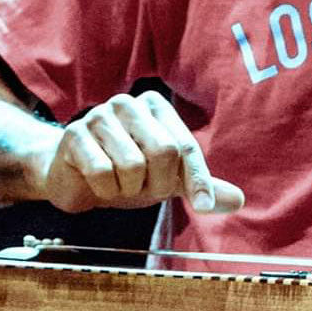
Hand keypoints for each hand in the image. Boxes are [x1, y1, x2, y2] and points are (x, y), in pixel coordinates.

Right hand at [38, 91, 243, 215]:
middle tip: (142, 188)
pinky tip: (96, 182)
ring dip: (128, 188)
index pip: (186, 146)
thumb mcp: (167, 180)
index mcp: (156, 107)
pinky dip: (104, 189)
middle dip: (157, 183)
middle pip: (164, 151)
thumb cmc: (126, 174)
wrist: (74, 180)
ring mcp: (99, 116)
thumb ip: (200, 186)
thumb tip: (237, 200)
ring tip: (118, 183)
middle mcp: (129, 104)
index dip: (197, 179)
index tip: (203, 206)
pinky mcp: (74, 134)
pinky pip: (102, 171)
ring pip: (133, 164)